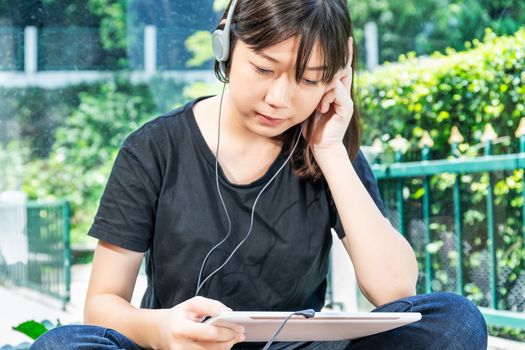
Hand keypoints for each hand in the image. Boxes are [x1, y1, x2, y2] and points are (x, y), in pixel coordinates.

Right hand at [157, 296, 244, 349]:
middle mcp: (181, 346)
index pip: (209, 333)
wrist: (162, 330)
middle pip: (213, 347)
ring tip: (234, 337)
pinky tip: (224, 343)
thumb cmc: (179, 316)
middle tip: (240, 333)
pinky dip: (218, 349)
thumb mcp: (192, 304)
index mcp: (181, 329)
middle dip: (230, 339)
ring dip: (227, 346)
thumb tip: (227, 312)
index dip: (227, 331)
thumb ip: (210, 305)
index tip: (239, 327)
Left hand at [304, 37, 353, 152]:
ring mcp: (347, 101)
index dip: (338, 55)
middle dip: (339, 56)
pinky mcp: (347, 110)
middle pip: (343, 69)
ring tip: (319, 103)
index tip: (336, 40)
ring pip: (338, 80)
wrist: (321, 148)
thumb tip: (294, 77)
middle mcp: (343, 94)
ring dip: (325, 86)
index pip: (338, 69)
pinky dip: (328, 96)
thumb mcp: (307, 105)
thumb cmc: (311, 128)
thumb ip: (307, 91)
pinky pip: (338, 93)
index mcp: (335, 92)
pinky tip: (322, 107)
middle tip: (338, 43)